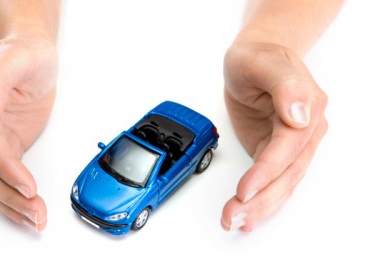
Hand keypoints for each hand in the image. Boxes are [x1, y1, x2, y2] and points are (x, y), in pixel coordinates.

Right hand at [0, 35, 57, 231]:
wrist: (31, 54)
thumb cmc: (26, 52)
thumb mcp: (17, 56)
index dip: (6, 170)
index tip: (27, 187)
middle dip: (11, 195)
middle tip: (36, 213)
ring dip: (12, 203)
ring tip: (36, 219)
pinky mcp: (0, 145)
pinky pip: (1, 176)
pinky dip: (13, 196)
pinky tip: (25, 212)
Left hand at [221, 42, 327, 231]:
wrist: (255, 57)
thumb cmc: (257, 57)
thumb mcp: (263, 62)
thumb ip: (285, 86)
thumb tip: (300, 117)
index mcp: (307, 107)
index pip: (288, 148)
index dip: (266, 172)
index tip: (245, 190)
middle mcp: (305, 130)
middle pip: (287, 173)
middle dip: (261, 199)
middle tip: (233, 215)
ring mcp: (292, 143)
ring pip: (281, 183)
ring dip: (260, 206)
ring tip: (234, 220)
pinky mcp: (277, 151)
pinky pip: (274, 180)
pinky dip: (263, 201)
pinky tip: (250, 217)